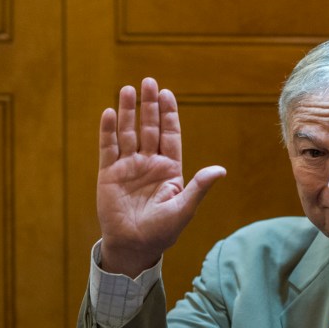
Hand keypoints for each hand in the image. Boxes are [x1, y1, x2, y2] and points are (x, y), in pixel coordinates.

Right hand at [97, 77, 225, 277]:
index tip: (167, 94)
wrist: (134, 246)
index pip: (170, 135)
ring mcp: (128, 167)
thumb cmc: (162, 231)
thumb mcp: (184, 208)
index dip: (169, 114)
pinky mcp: (109, 174)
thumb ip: (199, 187)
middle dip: (149, 105)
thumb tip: (220, 170)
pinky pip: (108, 148)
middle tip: (149, 82)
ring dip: (127, 112)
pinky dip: (108, 130)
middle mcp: (149, 163)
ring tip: (127, 90)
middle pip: (149, 127)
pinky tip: (109, 113)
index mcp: (170, 169)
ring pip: (128, 133)